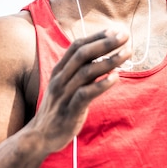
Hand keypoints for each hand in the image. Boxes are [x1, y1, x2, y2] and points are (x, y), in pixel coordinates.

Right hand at [28, 28, 129, 153]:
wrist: (40, 136)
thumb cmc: (58, 109)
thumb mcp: (65, 87)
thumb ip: (80, 73)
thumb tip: (104, 60)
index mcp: (59, 71)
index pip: (77, 47)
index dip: (96, 37)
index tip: (114, 31)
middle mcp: (60, 79)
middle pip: (82, 54)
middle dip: (104, 43)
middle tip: (125, 36)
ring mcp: (64, 94)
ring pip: (86, 71)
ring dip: (109, 60)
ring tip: (127, 54)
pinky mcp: (70, 110)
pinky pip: (86, 94)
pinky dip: (101, 84)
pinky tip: (116, 78)